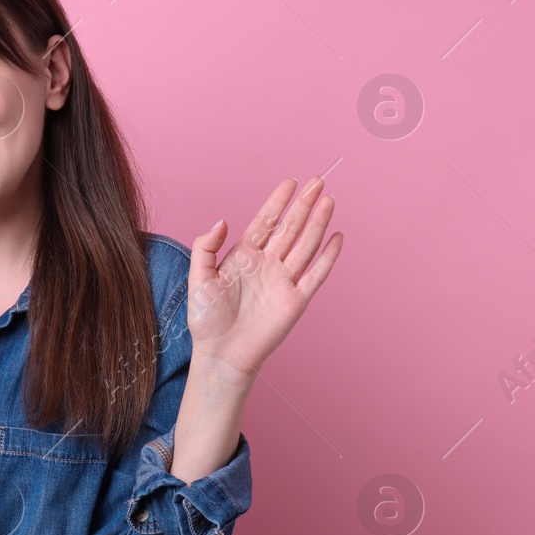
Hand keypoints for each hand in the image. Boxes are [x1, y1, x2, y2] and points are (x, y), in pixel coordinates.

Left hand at [187, 175, 342, 378]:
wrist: (221, 354)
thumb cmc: (207, 319)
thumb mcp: (198, 278)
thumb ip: (206, 247)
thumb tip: (222, 220)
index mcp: (244, 256)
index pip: (266, 221)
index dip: (278, 201)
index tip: (290, 182)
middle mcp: (267, 264)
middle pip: (290, 227)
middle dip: (304, 204)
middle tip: (318, 180)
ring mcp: (283, 281)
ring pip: (305, 245)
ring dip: (317, 222)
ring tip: (328, 199)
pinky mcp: (295, 300)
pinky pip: (316, 274)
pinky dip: (327, 256)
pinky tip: (337, 236)